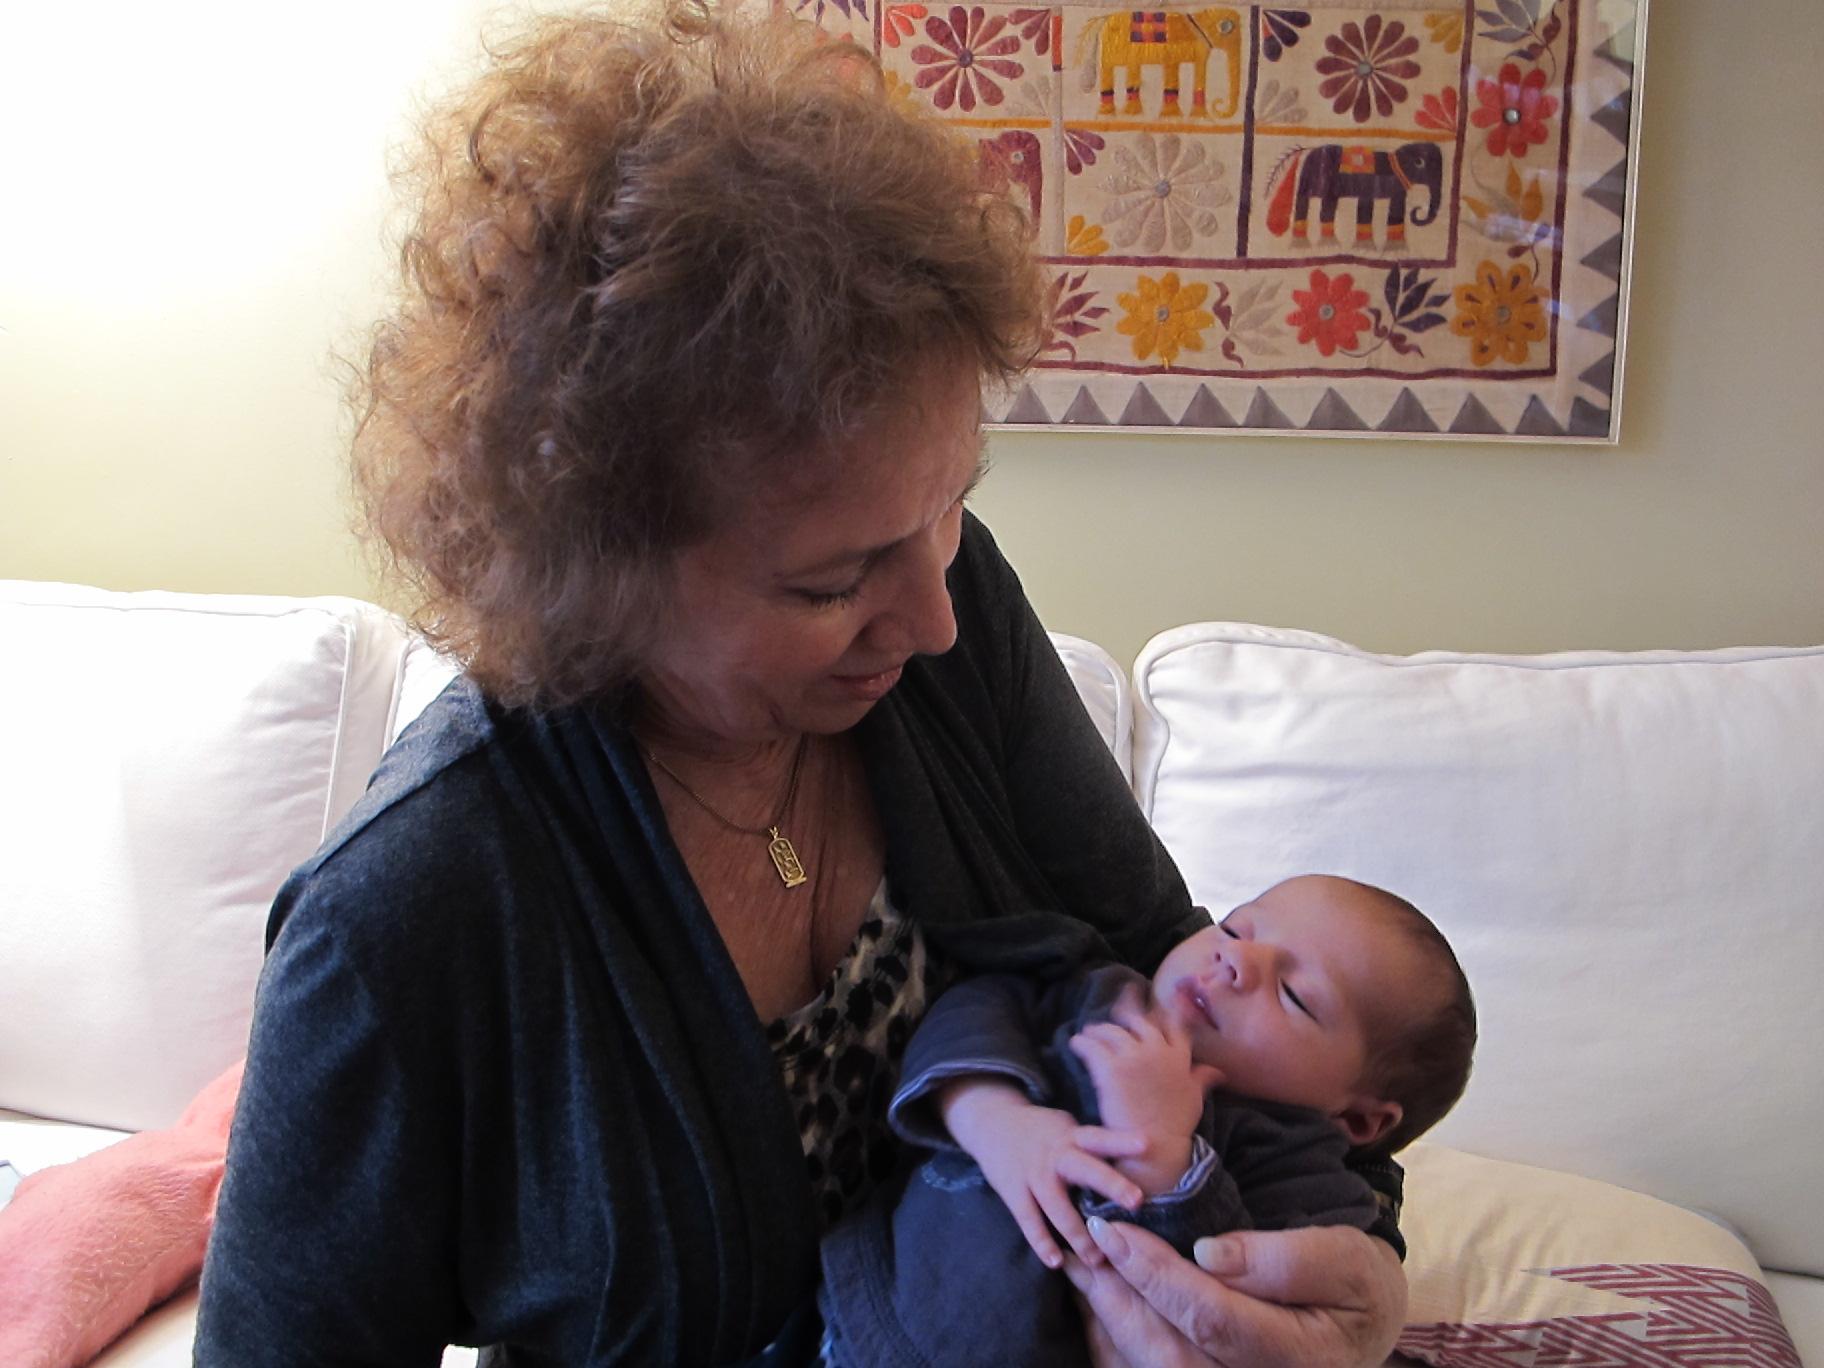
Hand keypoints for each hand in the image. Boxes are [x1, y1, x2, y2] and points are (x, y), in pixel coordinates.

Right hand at [939, 1077, 1147, 1269]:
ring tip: (1098, 1258)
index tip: (1147, 1143)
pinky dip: (1041, 1242)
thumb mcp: (1067, 1127)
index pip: (1100, 1137)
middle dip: (1110, 1184)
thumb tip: (1139, 1157)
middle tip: (1137, 1200)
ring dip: (1078, 1232)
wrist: (991, 1122)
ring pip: (1057, 1205)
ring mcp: (1033, 1174)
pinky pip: (1029, 1220)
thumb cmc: (1041, 1131)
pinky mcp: (1013, 1192)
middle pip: (1085, 1169)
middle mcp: (1055, 1154)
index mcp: (1072, 1136)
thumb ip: (1092, 1145)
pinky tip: (1056, 1262)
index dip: (1122, 1139)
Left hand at [1063, 1218, 1406, 1367]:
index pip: (1214, 1319)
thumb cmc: (1354, 1283)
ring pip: (1154, 1367)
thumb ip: (1283, 1259)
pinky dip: (1117, 1335)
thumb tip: (1208, 1254)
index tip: (1118, 1230)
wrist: (1362, 1322)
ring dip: (1109, 1317)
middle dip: (1120, 1299)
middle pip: (1170, 1354)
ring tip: (1080, 1262)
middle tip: (1084, 1245)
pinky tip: (1097, 1292)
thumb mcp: (1344, 1257)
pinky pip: (1152, 1367)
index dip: (1160, 1276)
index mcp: (1299, 1357)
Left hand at [1068, 987, 1222, 1193]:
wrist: (1154, 1147)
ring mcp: (1134, 1057)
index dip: (1157, 1008)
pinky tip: (1076, 1044)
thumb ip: (1202, 1079)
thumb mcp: (1194, 1099)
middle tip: (1111, 1016)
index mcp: (1178, 1057)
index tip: (1145, 997)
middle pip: (1137, 1021)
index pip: (1170, 1023)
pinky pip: (1091, 1046)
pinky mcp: (1111, 1068)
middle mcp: (1157, 1051)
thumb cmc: (1174, 1126)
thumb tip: (1218, 1072)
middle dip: (1123, 1015)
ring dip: (1098, 1030)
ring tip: (1089, 1033)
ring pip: (1112, 1031)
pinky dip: (1082, 1043)